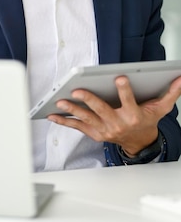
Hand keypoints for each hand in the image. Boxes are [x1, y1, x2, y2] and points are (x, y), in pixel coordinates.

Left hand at [47, 74, 180, 154]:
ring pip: (86, 119)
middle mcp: (117, 123)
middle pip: (102, 110)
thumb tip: (180, 77)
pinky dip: (65, 122)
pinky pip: (78, 127)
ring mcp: (104, 130)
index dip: (125, 90)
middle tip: (77, 91)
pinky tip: (53, 115)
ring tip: (60, 102)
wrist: (139, 144)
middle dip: (89, 100)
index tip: (120, 78)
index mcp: (133, 115)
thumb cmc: (146, 122)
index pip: (129, 101)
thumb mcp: (160, 108)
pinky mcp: (94, 133)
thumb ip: (170, 92)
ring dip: (72, 111)